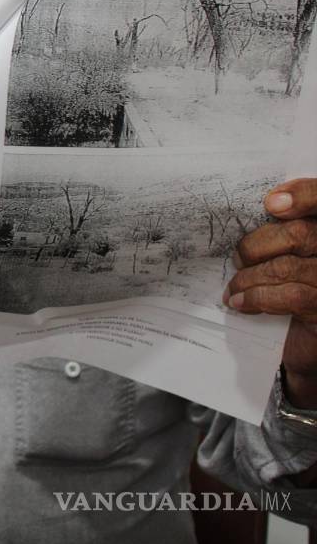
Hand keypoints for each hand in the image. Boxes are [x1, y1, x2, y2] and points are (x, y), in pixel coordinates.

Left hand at [225, 178, 316, 406]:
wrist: (309, 348)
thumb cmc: (293, 291)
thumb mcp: (288, 256)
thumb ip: (282, 231)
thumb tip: (258, 210)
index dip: (303, 195)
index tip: (270, 204)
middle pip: (299, 233)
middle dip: (257, 245)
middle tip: (238, 259)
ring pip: (288, 266)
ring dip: (250, 277)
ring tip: (234, 288)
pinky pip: (292, 295)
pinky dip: (258, 297)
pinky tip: (240, 303)